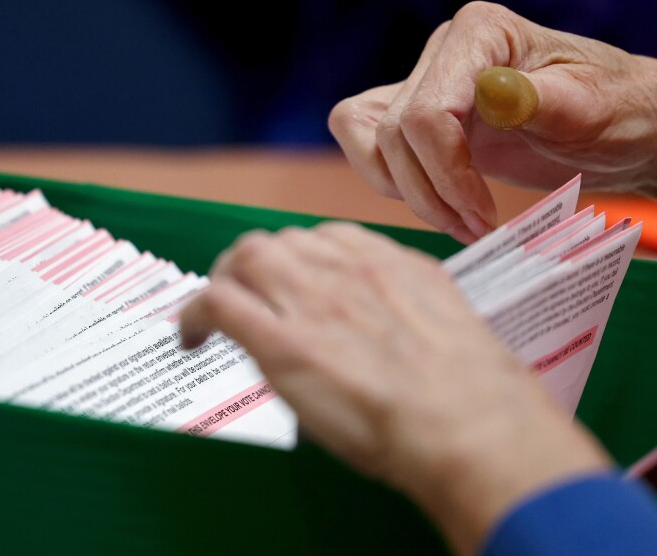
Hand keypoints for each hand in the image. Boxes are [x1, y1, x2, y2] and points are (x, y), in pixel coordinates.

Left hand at [179, 223, 609, 554]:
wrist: (470, 427)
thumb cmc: (476, 395)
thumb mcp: (448, 325)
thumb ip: (405, 309)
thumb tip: (377, 326)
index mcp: (389, 263)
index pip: (326, 239)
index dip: (299, 261)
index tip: (291, 283)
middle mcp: (345, 268)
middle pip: (280, 242)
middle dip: (256, 265)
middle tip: (246, 296)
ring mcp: (310, 300)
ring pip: (245, 258)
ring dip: (228, 280)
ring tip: (216, 314)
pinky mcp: (281, 342)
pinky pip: (218, 303)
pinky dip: (195, 313)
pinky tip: (191, 336)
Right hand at [328, 1, 656, 243]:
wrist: (615, 127)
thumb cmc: (614, 112)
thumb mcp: (592, 108)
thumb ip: (539, 99)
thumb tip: (489, 95)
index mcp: (481, 33)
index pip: (426, 111)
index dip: (445, 172)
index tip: (483, 216)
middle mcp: (442, 52)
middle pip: (391, 133)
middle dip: (430, 192)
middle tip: (477, 229)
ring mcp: (423, 82)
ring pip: (367, 142)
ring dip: (408, 193)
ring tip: (460, 221)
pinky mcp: (414, 117)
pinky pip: (367, 148)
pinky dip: (394, 184)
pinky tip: (440, 203)